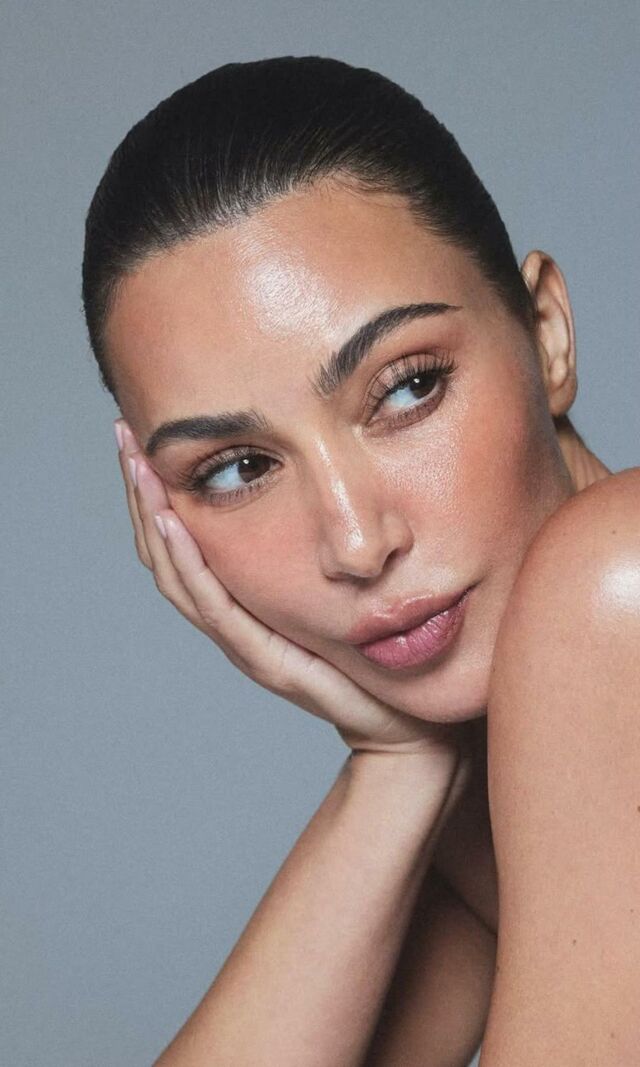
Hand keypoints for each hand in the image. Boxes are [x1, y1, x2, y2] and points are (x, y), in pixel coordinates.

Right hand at [114, 419, 474, 783]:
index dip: (156, 495)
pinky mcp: (268, 662)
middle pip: (166, 555)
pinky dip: (190, 565)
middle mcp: (233, 624)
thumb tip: (323, 486)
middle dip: (142, 495)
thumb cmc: (374, 656)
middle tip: (124, 437)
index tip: (142, 441)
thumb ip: (317, 553)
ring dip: (154, 519)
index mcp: (243, 605)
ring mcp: (245, 644)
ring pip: (179, 578)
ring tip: (138, 467)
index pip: (182, 544)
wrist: (402, 726)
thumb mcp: (337, 591)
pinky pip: (218, 609)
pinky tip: (175, 524)